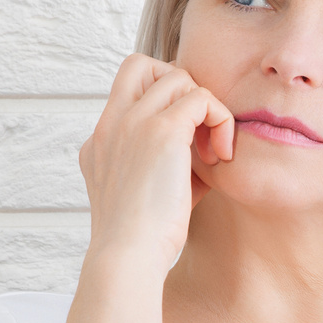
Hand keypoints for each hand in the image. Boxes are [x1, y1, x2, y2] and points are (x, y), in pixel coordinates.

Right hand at [79, 54, 234, 266]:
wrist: (128, 258)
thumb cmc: (145, 242)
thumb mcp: (149, 197)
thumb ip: (169, 169)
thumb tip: (205, 158)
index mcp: (101, 141)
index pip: (127, 88)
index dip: (161, 101)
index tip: (183, 140)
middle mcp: (111, 124)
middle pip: (144, 65)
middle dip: (180, 89)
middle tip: (198, 132)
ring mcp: (133, 122)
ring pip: (179, 76)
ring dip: (206, 109)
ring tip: (213, 152)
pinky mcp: (161, 130)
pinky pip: (203, 98)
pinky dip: (221, 121)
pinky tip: (221, 158)